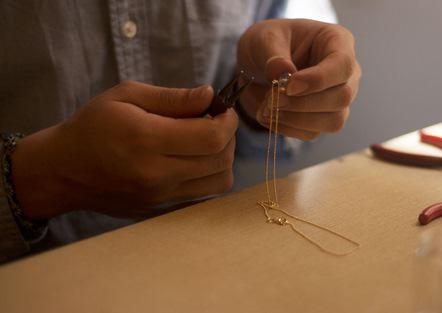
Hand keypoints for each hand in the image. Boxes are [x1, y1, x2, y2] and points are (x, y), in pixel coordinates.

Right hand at [11, 81, 237, 218]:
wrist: (63, 171)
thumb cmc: (92, 126)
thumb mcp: (126, 97)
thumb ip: (172, 97)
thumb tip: (209, 96)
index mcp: (147, 140)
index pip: (211, 137)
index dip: (228, 121)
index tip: (223, 109)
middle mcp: (157, 174)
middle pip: (221, 160)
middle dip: (229, 137)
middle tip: (216, 122)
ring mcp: (160, 197)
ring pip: (219, 182)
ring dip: (224, 158)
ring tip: (207, 141)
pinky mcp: (160, 209)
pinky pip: (203, 195)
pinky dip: (211, 175)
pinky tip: (195, 160)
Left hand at [237, 19, 360, 139]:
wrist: (255, 67)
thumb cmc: (266, 43)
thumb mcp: (263, 38)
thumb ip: (272, 53)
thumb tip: (283, 72)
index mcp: (336, 41)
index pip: (343, 64)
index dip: (318, 79)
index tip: (289, 86)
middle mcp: (345, 72)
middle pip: (342, 97)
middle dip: (304, 103)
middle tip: (272, 98)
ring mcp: (336, 99)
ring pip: (333, 121)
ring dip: (296, 119)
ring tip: (267, 107)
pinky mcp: (322, 119)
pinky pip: (312, 133)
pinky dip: (287, 128)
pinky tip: (268, 115)